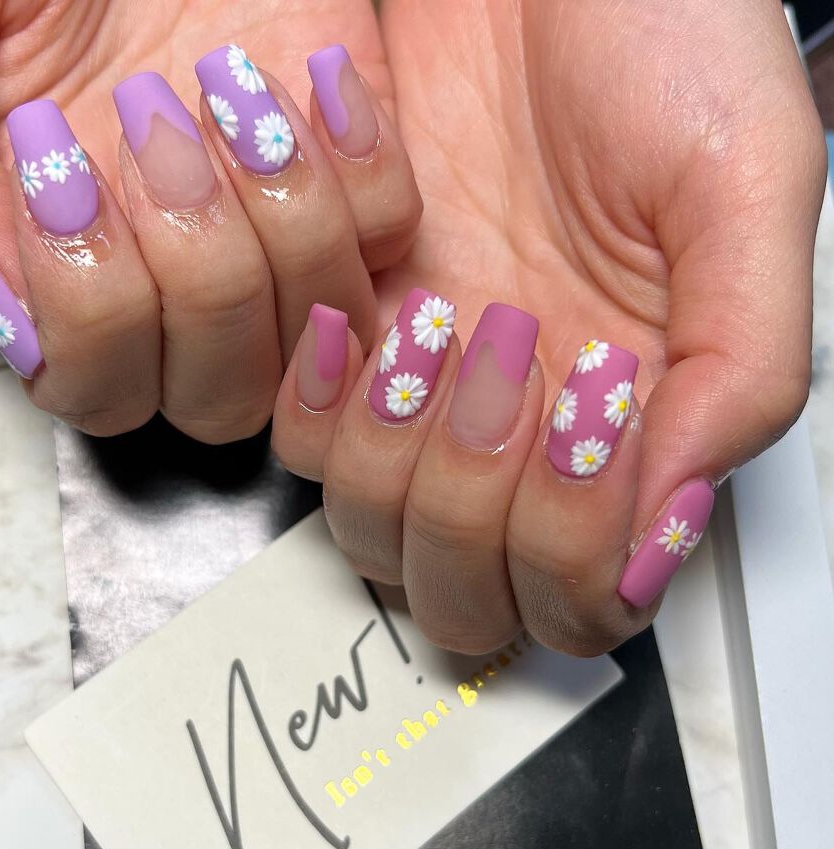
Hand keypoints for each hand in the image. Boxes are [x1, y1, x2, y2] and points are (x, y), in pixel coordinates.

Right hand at [0, 0, 420, 437]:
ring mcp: (272, 247)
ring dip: (280, 216)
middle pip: (215, 395)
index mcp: (67, 273)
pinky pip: (386, 239)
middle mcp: (175, 285)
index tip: (61, 167)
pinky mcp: (355, 190)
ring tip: (225, 84)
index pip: (94, 388)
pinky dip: (358, 164)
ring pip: (312, 332)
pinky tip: (308, 75)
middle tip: (149, 118)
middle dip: (195, 271)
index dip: (90, 310)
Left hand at [272, 0, 825, 654]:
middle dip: (476, 504)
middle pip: (465, 595)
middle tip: (511, 352)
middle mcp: (524, 437)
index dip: (570, 542)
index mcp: (633, 425)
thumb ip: (743, 367)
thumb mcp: (743, 183)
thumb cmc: (651, 36)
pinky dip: (320, 408)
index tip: (588, 400)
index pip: (582, 597)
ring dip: (397, 457)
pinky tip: (355, 321)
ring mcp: (428, 404)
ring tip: (440, 324)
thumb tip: (671, 524)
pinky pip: (300, 451)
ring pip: (372, 537)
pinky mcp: (349, 348)